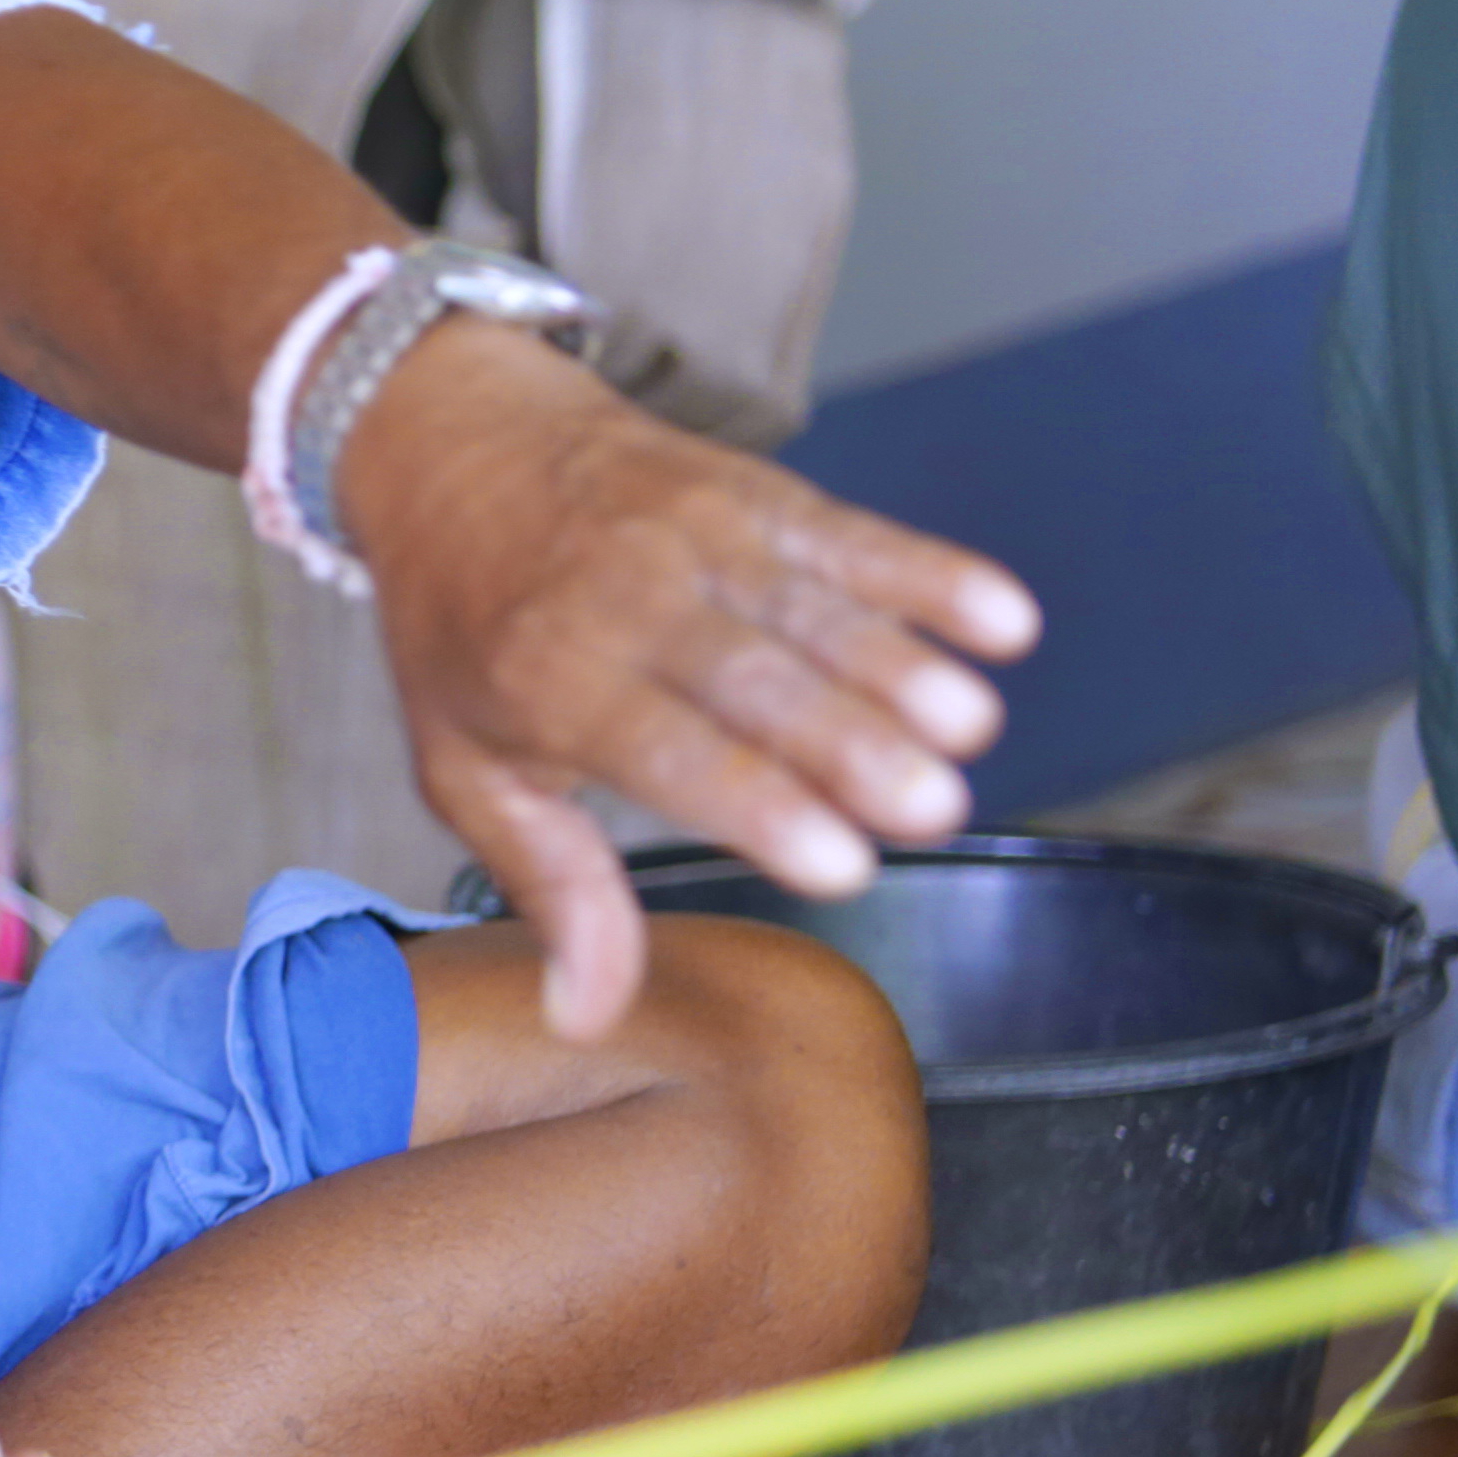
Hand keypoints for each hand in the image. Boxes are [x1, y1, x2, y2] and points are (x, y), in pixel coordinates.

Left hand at [344, 320, 1039, 1041]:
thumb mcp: (464, 764)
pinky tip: (1003, 620)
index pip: (664, 750)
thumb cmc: (465, 631)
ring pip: (812, 610)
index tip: (838, 866)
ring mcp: (700, 540)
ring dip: (900, 664)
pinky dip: (927, 572)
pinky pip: (849, 535)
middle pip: (754, 680)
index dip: (755, 805)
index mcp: (551, 679)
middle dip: (846, 743)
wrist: (453, 442)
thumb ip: (548, 882)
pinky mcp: (758, 494)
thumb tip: (587, 1014)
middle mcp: (630, 602)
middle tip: (932, 810)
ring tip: (971, 729)